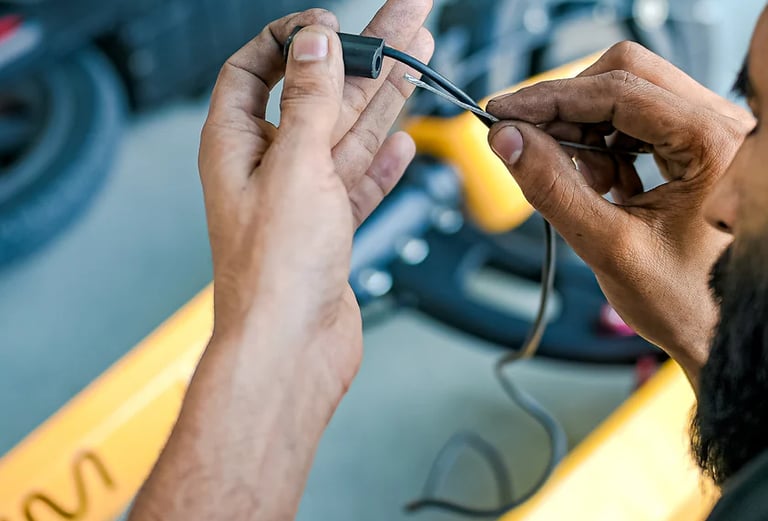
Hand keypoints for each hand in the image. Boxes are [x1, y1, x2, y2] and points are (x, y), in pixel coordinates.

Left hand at [199, 3, 433, 388]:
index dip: (291, 39)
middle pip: (318, 93)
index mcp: (237, 144)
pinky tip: (403, 140)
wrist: (290, 350)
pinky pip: (358, 181)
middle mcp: (268, 167)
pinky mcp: (331, 228)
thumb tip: (316, 41)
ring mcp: (303, 198)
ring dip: (384, 94)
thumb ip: (309, 101)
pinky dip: (382, 161)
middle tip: (405, 17)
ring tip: (418, 51)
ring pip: (348, 132)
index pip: (255, 69)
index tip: (330, 21)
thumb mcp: (294, 166)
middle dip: (363, 53)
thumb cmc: (273, 273)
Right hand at [486, 42, 753, 381]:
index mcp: (715, 145)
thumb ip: (554, 189)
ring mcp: (712, 135)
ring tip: (573, 180)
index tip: (503, 113)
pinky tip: (599, 185)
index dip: (550, 98)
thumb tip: (509, 141)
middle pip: (628, 76)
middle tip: (524, 137)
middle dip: (568, 106)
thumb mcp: (610, 247)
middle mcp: (722, 127)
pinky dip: (604, 147)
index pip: (620, 91)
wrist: (721, 331)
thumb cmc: (690, 303)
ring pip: (630, 96)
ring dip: (585, 130)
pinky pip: (639, 123)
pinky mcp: (697, 148)